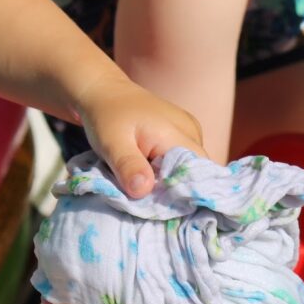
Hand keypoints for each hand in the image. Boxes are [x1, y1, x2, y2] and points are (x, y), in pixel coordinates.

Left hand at [76, 73, 204, 197]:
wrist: (105, 92)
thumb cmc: (107, 117)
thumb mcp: (111, 143)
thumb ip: (129, 165)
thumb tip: (143, 190)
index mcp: (178, 132)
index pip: (198, 172)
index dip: (185, 194)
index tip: (166, 210)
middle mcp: (192, 131)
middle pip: (198, 172)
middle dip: (179, 190)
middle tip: (155, 204)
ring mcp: (191, 131)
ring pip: (192, 167)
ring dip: (175, 181)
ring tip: (153, 190)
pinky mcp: (185, 134)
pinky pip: (186, 159)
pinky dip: (172, 172)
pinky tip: (156, 177)